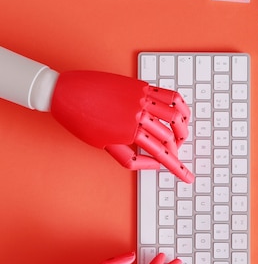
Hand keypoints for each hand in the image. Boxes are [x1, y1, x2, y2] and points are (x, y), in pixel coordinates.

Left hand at [50, 71, 193, 182]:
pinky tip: (180, 113)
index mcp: (130, 133)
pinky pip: (169, 94)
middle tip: (177, 155)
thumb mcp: (105, 146)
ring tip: (181, 135)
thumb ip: (132, 159)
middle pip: (170, 137)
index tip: (187, 177)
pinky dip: (180, 105)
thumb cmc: (80, 121)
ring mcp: (142, 98)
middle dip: (177, 150)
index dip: (177, 167)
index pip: (161, 154)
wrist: (65, 94)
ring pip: (175, 115)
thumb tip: (153, 165)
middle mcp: (139, 115)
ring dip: (183, 129)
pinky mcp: (140, 86)